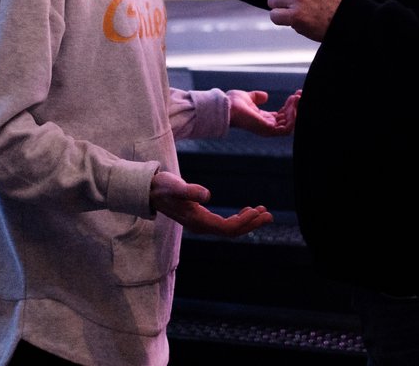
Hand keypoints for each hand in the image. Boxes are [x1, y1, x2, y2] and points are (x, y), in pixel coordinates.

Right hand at [149, 170, 272, 236]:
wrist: (148, 191)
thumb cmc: (161, 187)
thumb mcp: (174, 186)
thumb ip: (189, 191)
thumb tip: (207, 195)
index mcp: (197, 221)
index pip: (226, 228)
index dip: (243, 222)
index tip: (258, 211)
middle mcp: (201, 226)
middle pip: (231, 232)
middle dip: (251, 224)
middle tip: (270, 215)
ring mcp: (201, 224)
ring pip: (229, 229)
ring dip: (248, 222)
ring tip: (264, 212)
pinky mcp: (201, 218)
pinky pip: (224, 224)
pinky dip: (239, 218)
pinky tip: (248, 210)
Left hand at [228, 88, 300, 136]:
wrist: (227, 106)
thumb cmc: (233, 103)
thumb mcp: (248, 97)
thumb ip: (257, 97)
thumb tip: (265, 96)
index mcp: (263, 119)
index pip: (282, 115)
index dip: (290, 105)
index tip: (296, 94)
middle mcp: (267, 126)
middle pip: (288, 119)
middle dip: (296, 107)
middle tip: (300, 94)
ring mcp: (268, 129)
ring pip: (290, 124)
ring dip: (296, 110)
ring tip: (298, 98)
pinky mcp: (268, 130)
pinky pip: (287, 129)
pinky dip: (293, 118)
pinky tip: (294, 105)